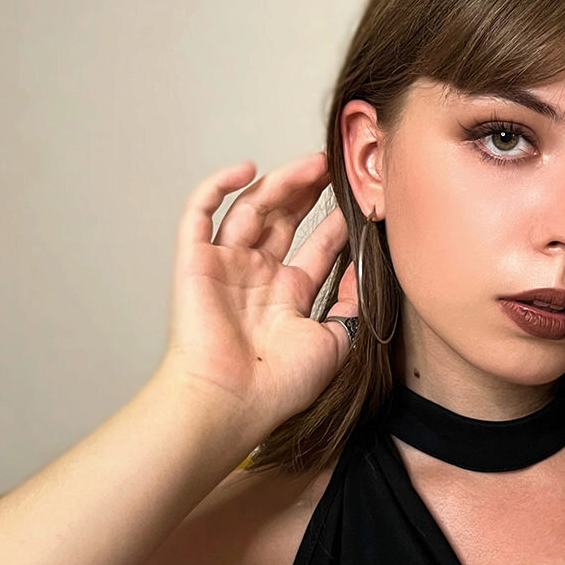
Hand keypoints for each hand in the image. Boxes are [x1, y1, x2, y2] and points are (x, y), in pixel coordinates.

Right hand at [156, 150, 362, 427]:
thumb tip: (368, 273)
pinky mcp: (195, 260)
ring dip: (280, 182)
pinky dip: (218, 186)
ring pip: (251, 207)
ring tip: (312, 163)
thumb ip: (352, 305)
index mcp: (288, 296)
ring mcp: (225, 265)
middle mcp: (257, 277)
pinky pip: (199, 212)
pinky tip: (247, 169)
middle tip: (335, 167)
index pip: (317, 247)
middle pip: (284, 219)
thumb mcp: (336, 341)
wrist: (233, 401)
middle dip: (309, 191)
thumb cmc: (280, 385)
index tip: (362, 200)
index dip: (337, 222)